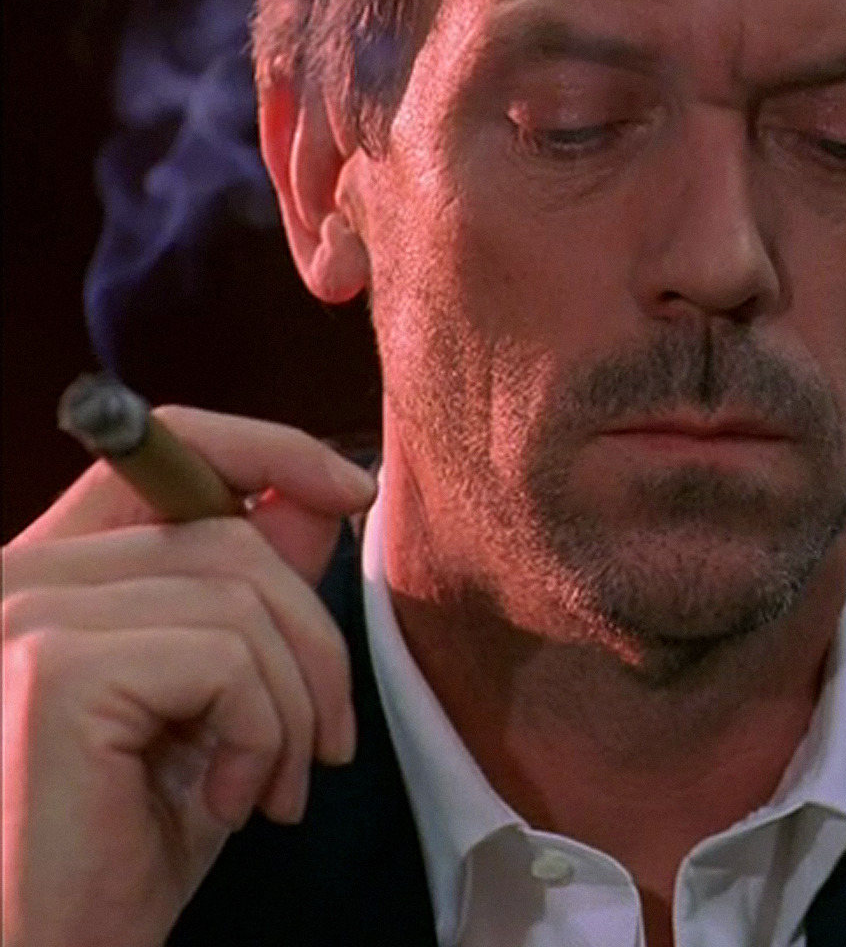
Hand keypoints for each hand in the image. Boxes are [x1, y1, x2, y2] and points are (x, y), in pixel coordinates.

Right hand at [1, 407, 376, 946]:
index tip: (351, 491)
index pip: (153, 450)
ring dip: (295, 705)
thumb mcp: (207, 713)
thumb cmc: (117, 855)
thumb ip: (246, 604)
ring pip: (239, 597)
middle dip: (313, 642)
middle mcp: (13, 581)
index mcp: (41, 579)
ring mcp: (22, 618)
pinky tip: (227, 804)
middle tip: (324, 747)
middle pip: (224, 535)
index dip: (266, 450)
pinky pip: (226, 658)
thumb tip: (317, 501)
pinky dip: (262, 734)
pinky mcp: (53, 670)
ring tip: (273, 789)